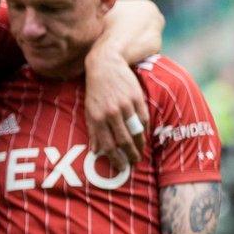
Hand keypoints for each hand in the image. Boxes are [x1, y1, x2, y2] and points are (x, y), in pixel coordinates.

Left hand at [84, 50, 147, 170]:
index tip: (121, 167)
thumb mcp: (89, 109)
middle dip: (130, 156)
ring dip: (140, 146)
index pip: (108, 145)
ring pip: (136, 132)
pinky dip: (145, 130)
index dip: (116, 159)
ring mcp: (126, 105)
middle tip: (134, 163)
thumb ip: (93, 130)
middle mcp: (111, 113)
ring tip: (140, 153)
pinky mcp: (137, 98)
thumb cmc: (95, 91)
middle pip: (124, 141)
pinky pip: (144, 119)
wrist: (106, 65)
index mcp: (97, 117)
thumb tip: (96, 151)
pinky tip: (144, 137)